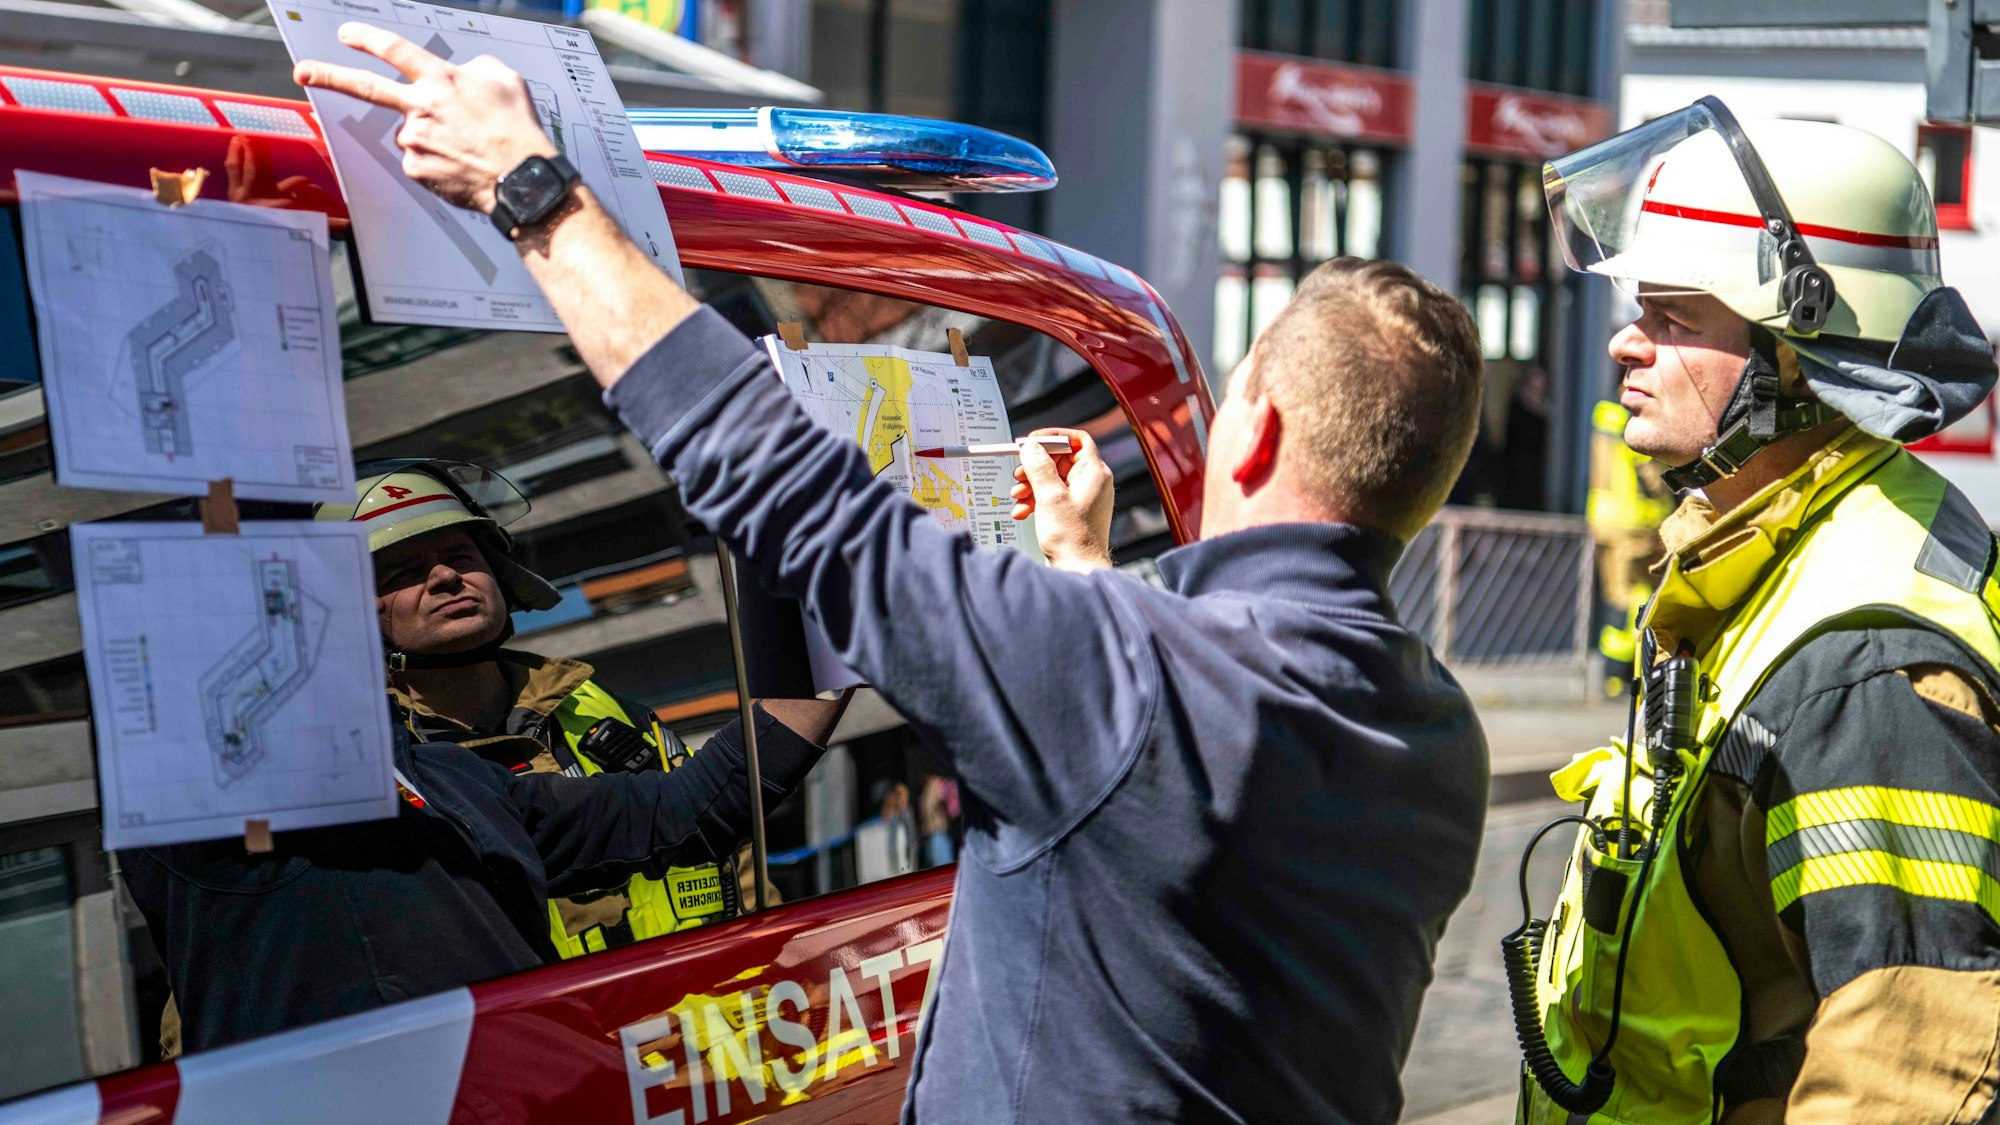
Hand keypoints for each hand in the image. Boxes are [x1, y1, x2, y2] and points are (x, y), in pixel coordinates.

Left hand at [293, 23, 556, 213]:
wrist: (521, 178)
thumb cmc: (517, 129)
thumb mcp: (506, 79)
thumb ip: (476, 68)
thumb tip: (463, 72)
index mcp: (440, 79)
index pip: (395, 50)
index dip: (368, 39)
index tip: (348, 35)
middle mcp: (420, 106)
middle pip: (365, 88)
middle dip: (328, 76)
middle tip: (302, 71)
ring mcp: (414, 140)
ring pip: (410, 132)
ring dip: (429, 136)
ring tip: (463, 147)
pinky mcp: (416, 169)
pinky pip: (418, 160)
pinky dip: (434, 161)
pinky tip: (458, 164)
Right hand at [1012, 427, 1113, 572]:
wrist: (1077, 569)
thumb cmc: (1073, 537)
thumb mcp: (1050, 496)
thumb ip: (1039, 466)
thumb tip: (1031, 446)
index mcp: (1094, 473)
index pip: (1077, 440)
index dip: (1053, 437)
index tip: (1032, 442)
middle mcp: (1091, 483)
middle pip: (1060, 460)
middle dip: (1035, 466)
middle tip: (1019, 472)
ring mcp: (1082, 498)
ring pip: (1052, 479)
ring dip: (1031, 484)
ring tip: (1018, 494)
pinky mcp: (1072, 512)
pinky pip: (1051, 496)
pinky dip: (1035, 500)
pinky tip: (1022, 511)